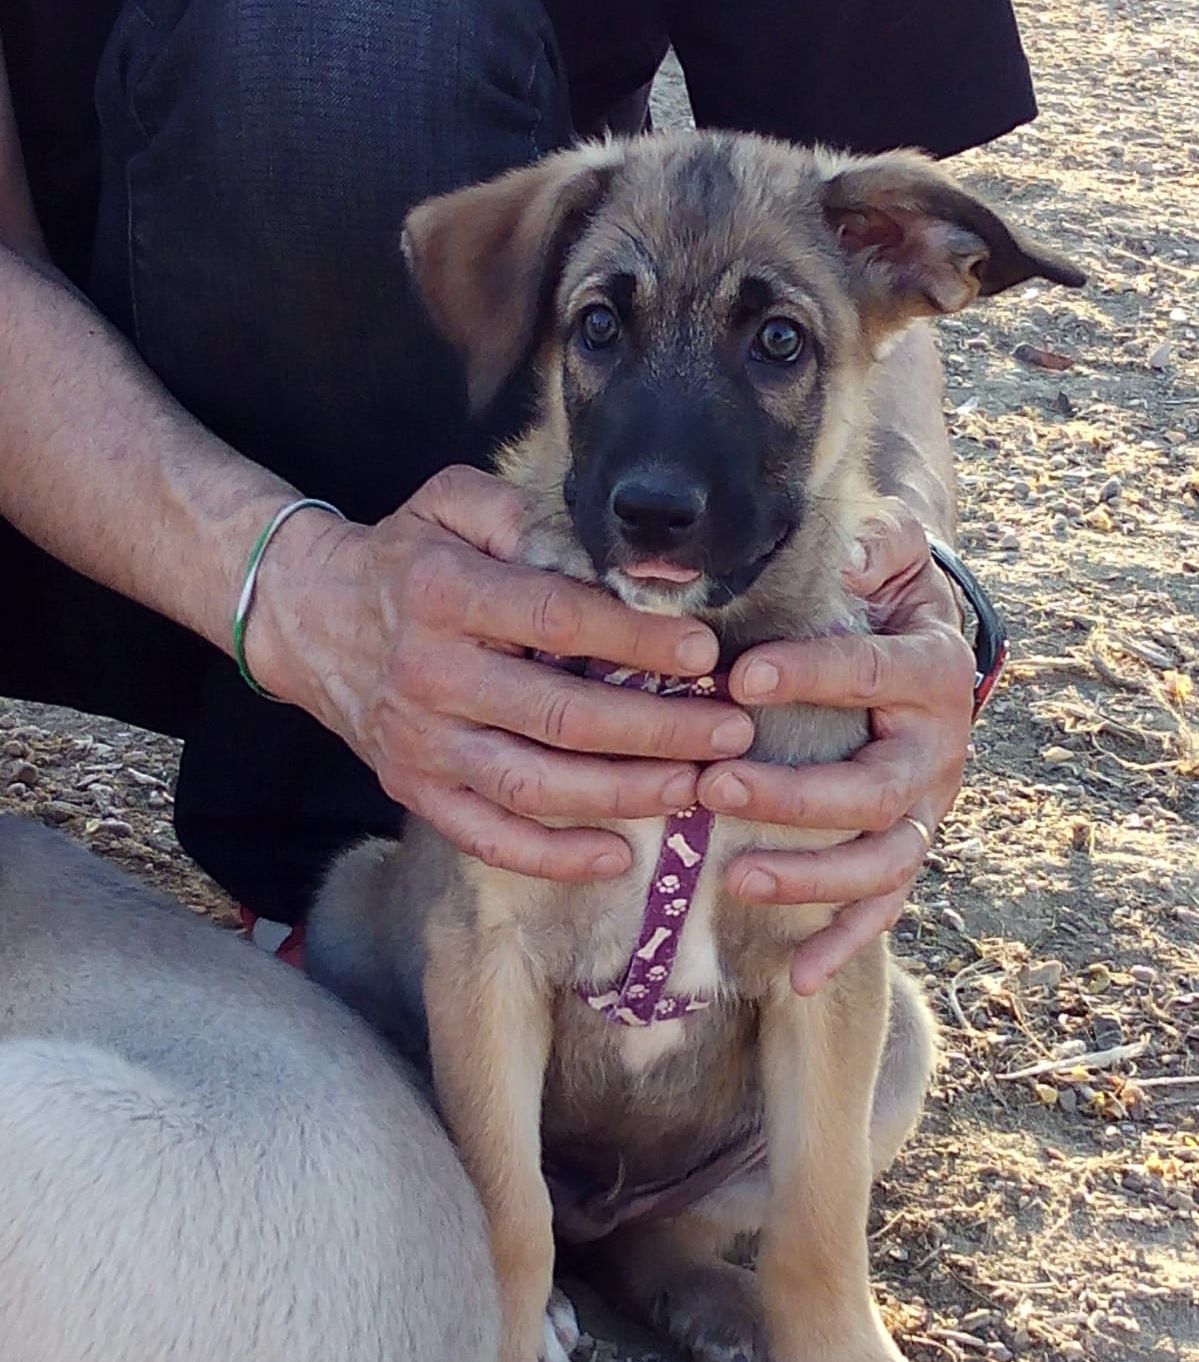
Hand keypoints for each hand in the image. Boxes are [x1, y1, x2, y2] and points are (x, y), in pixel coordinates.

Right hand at [256, 466, 753, 880]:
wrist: (305, 618)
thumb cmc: (404, 559)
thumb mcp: (447, 504)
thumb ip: (514, 513)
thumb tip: (594, 553)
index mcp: (445, 595)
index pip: (557, 620)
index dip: (636, 639)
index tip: (703, 652)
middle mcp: (431, 675)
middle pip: (560, 714)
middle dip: (658, 727)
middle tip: (730, 731)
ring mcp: (421, 744)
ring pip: (534, 783)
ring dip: (623, 792)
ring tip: (694, 787)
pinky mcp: (414, 791)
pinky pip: (488, 837)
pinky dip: (552, 857)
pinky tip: (617, 855)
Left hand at [696, 508, 973, 994]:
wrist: (920, 641)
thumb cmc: (881, 597)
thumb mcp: (885, 555)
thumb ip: (873, 543)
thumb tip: (849, 550)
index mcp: (933, 669)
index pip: (875, 673)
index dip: (812, 674)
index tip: (739, 677)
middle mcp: (939, 749)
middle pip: (875, 790)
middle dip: (794, 795)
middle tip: (714, 786)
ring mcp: (923, 809)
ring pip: (880, 860)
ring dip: (811, 877)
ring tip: (735, 878)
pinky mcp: (902, 847)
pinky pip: (881, 907)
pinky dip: (844, 943)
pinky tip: (794, 977)